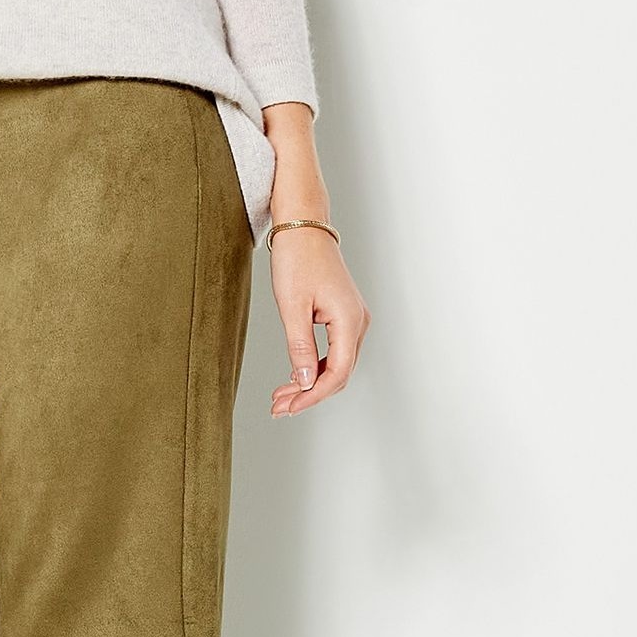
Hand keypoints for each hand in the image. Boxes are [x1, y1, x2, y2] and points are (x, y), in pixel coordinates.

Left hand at [268, 226, 368, 417]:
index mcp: (349, 319)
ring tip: (280, 397)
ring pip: (336, 365)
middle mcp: (357, 322)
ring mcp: (352, 319)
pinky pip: (333, 351)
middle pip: (339, 373)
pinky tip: (293, 377)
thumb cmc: (297, 259)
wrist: (304, 228)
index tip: (290, 408)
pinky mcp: (343, 316)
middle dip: (309, 394)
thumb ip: (300, 347)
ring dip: (310, 383)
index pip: (338, 372)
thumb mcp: (292, 307)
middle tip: (278, 408)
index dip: (314, 395)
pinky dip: (314, 367)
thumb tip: (305, 382)